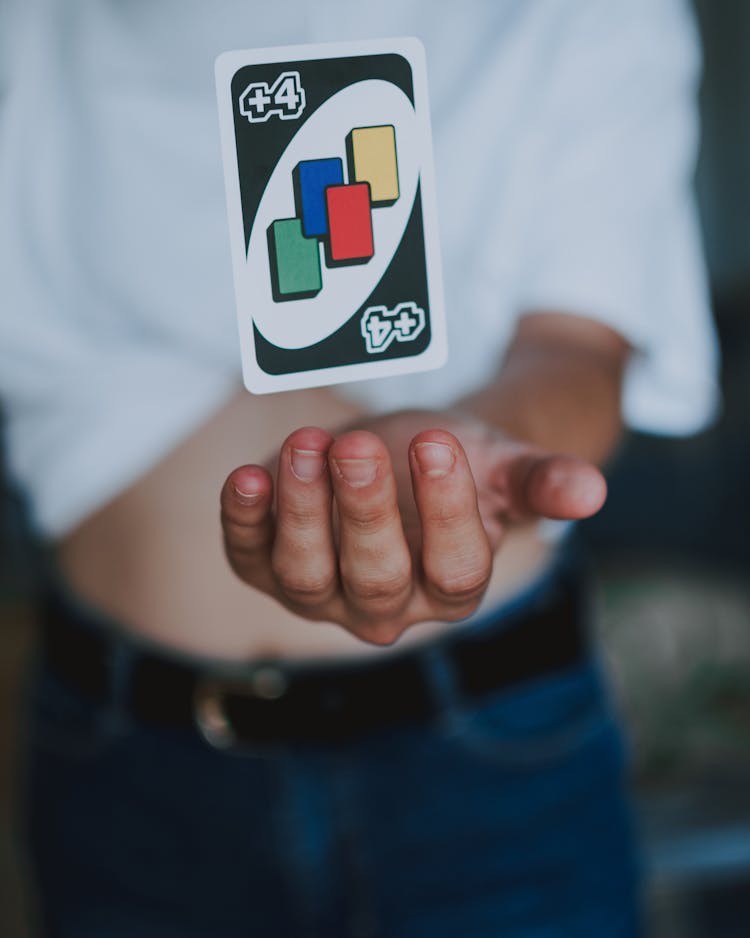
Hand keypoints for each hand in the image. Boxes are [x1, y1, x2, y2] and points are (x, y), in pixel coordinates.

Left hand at [219, 410, 605, 644]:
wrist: (393, 456)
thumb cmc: (450, 464)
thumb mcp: (498, 465)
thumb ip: (540, 479)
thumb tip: (591, 490)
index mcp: (451, 588)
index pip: (455, 572)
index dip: (449, 512)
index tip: (442, 444)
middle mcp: (385, 606)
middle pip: (376, 579)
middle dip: (365, 512)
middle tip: (361, 448)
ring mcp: (322, 591)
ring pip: (306, 575)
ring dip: (302, 512)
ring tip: (307, 446)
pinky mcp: (267, 564)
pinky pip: (249, 554)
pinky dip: (242, 521)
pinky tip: (247, 477)